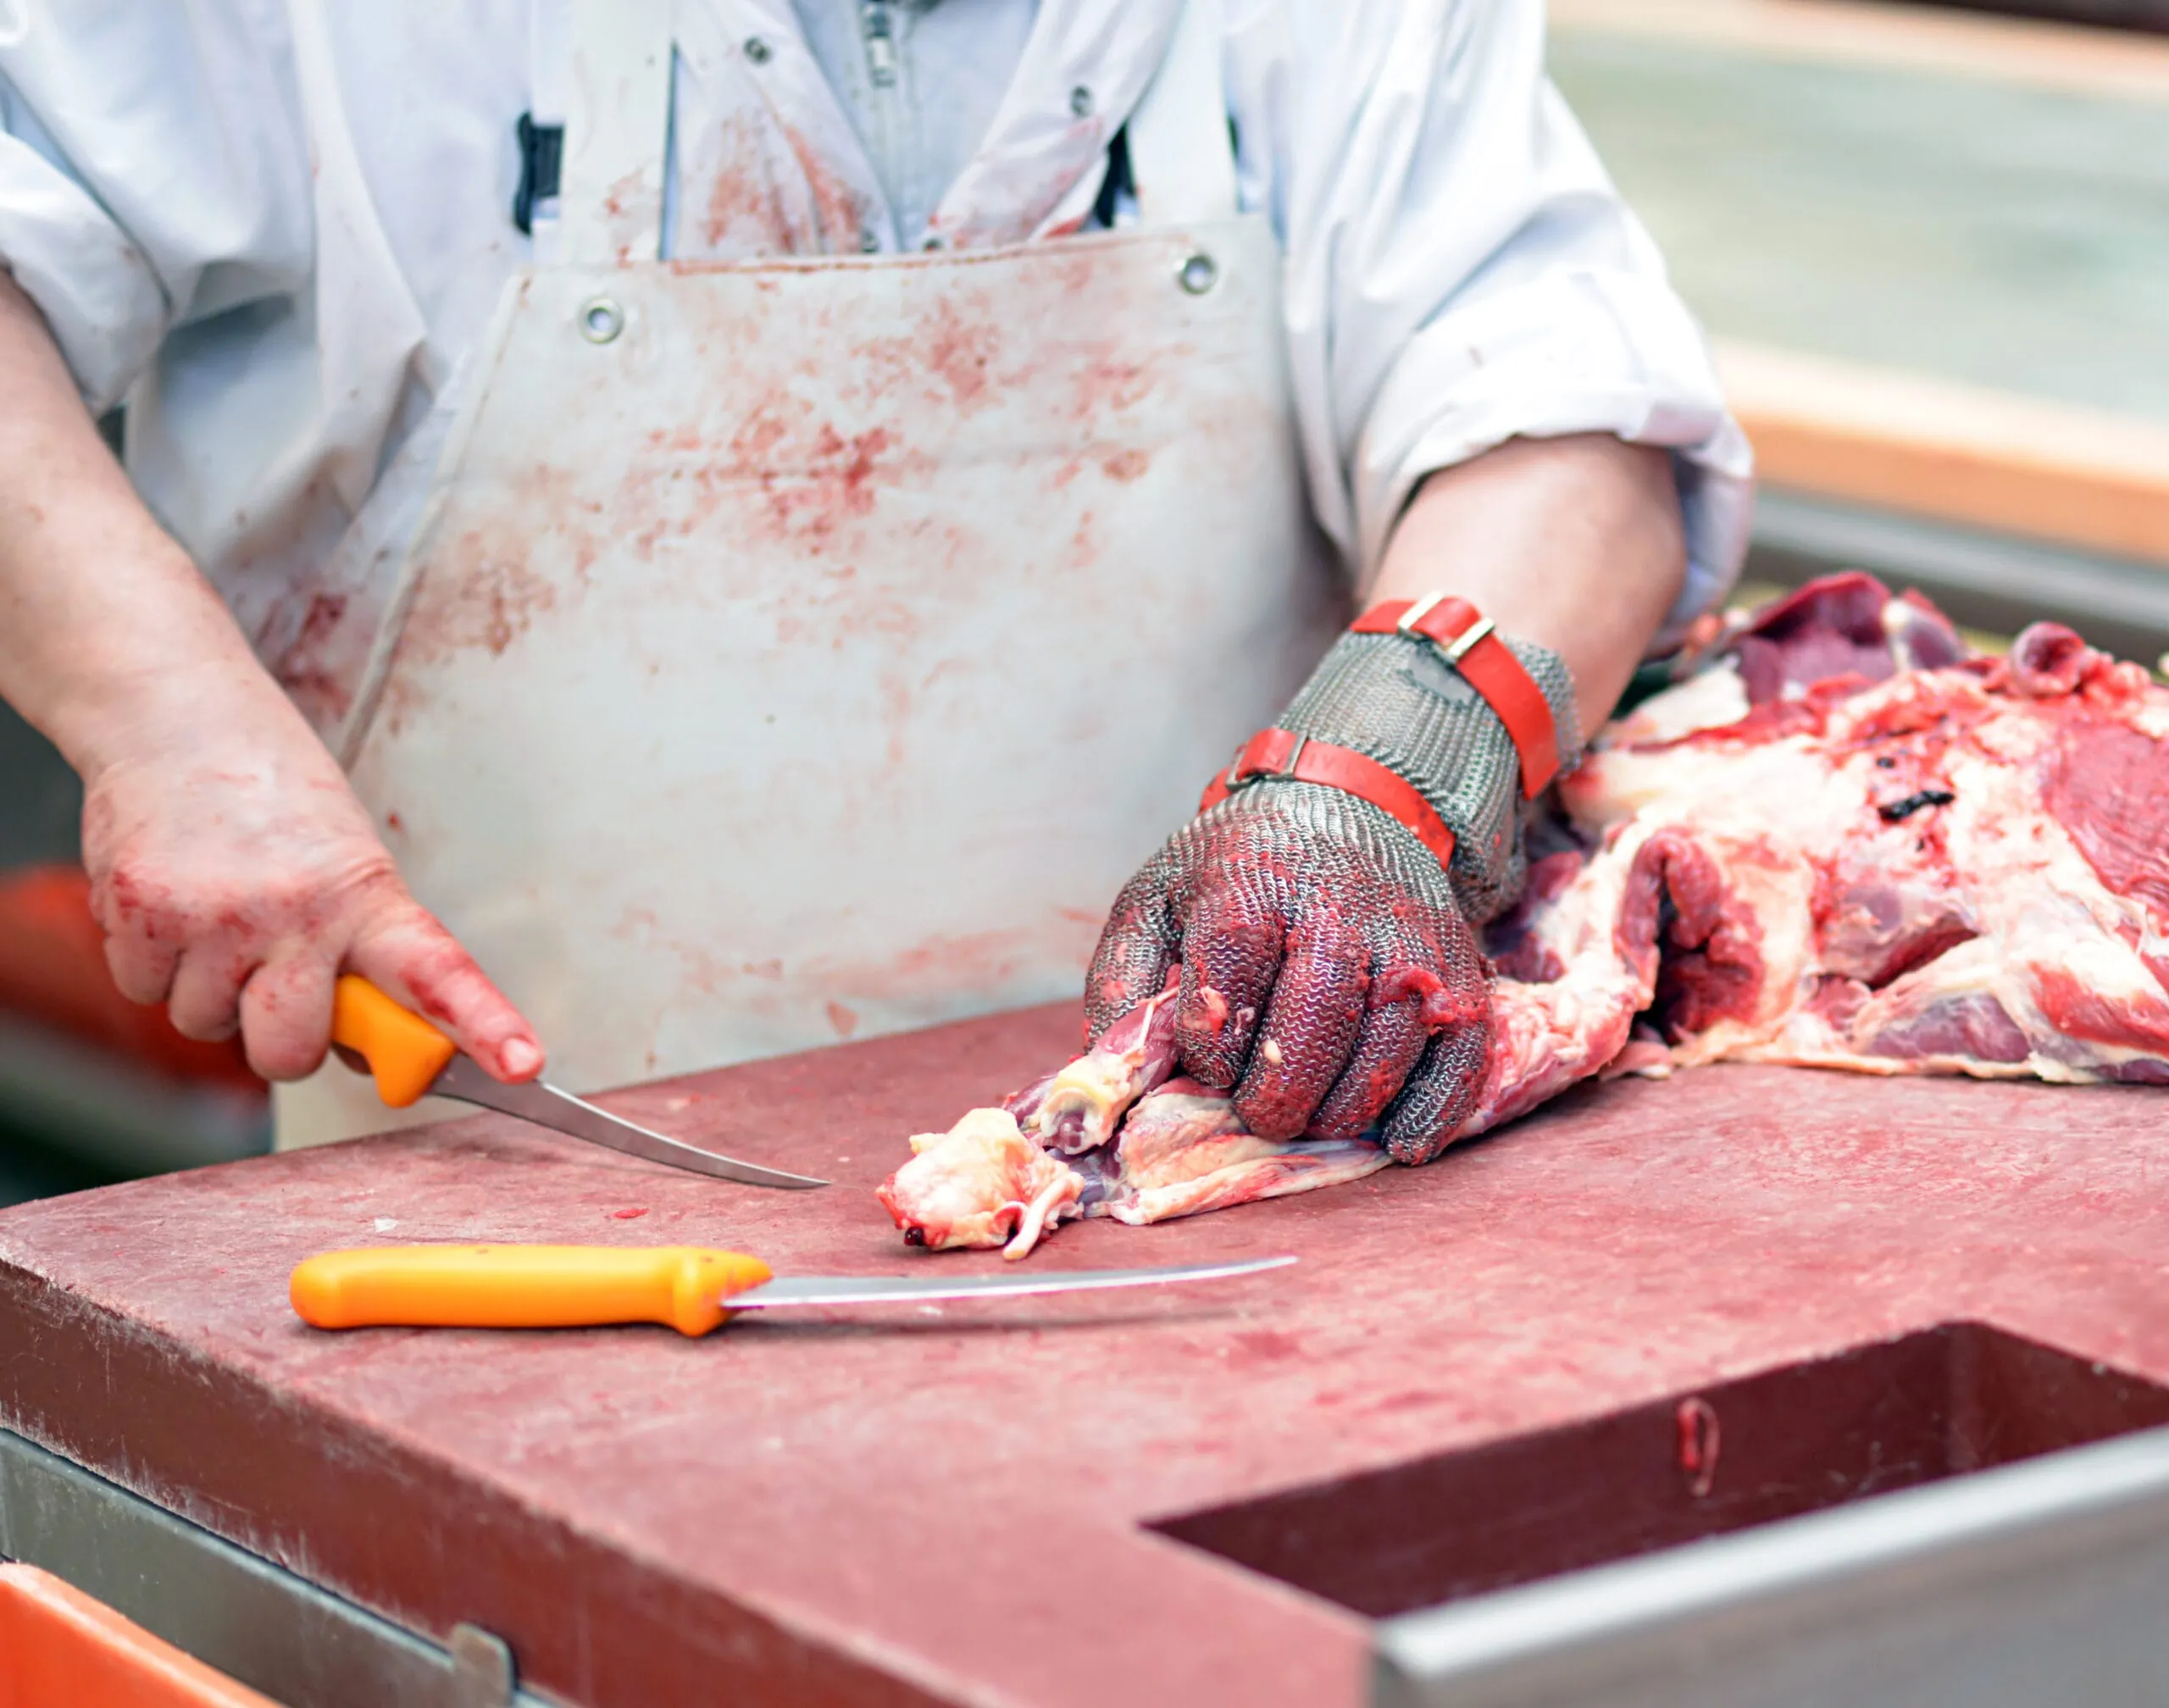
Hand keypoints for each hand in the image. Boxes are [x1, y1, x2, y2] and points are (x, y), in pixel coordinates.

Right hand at [77, 671, 541, 1084]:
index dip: (482, 1025)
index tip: (520, 1066)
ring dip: (210, 989)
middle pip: (290, 1054)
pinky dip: (154, 964)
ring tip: (217, 911)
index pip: (437, 973)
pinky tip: (173, 902)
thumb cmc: (270, 794)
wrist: (174, 712)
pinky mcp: (139, 915)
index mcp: (366, 895)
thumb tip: (367, 1056)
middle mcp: (295, 910)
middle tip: (275, 972)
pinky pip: (145, 994)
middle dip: (281, 1036)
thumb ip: (360, 957)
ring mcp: (212, 917)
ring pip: (206, 1025)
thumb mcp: (347, 863)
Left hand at [1085, 780, 1490, 1162]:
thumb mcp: (1158, 900)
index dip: (1210, 1054)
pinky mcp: (1463, 979)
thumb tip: (1113, 1074)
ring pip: (1380, 1062)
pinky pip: (1457, 1065)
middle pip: (1309, 1037)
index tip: (1210, 1060)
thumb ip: (1122, 984)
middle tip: (1261, 1111)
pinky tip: (1394, 1140)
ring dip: (1339, 1114)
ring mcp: (1411, 950)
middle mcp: (1340, 917)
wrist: (1354, 810)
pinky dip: (1428, 1116)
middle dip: (1273, 1101)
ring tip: (1310, 1112)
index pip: (1224, 1004)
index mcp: (1252, 892)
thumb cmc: (1244, 872)